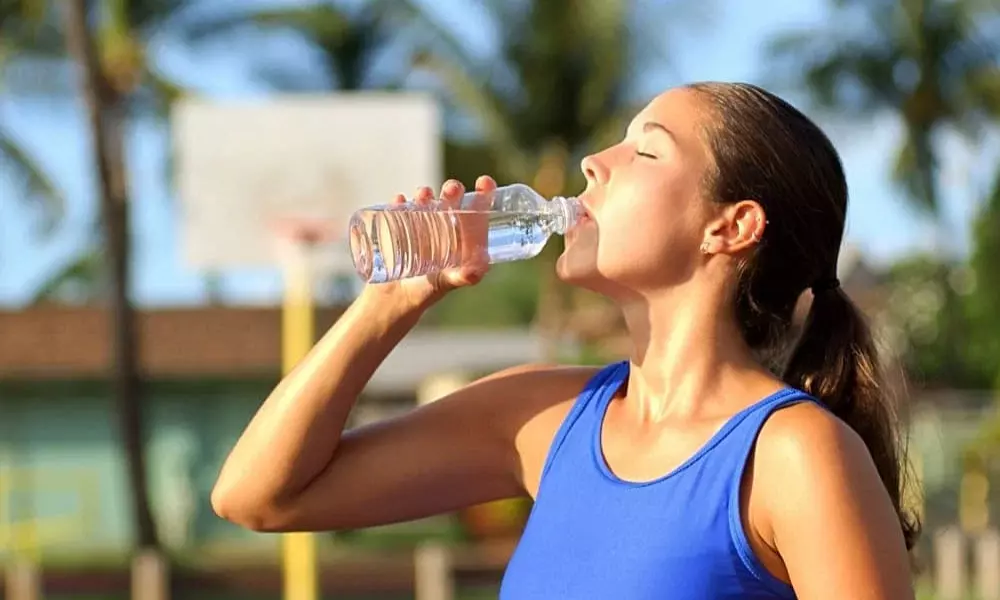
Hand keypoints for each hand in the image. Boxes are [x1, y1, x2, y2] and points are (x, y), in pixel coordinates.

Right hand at [363, 175, 496, 308]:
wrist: (397, 297)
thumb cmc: (429, 290)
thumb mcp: (447, 282)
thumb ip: (463, 277)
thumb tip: (475, 272)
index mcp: (462, 236)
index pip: (476, 211)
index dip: (483, 194)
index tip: (485, 181)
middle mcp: (444, 226)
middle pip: (451, 201)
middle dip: (452, 191)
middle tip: (451, 188)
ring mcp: (422, 224)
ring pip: (426, 202)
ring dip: (426, 194)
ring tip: (424, 194)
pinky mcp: (399, 226)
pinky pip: (400, 209)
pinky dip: (400, 203)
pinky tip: (399, 201)